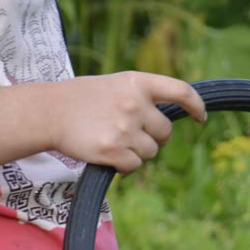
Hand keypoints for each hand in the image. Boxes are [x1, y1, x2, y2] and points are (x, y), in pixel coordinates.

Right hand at [46, 72, 205, 173]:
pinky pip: (134, 166)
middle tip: (130, 134)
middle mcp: (135, 104)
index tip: (200, 118)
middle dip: (153, 138)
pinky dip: (125, 166)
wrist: (49, 111)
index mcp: (138, 82)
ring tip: (114, 141)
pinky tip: (110, 156)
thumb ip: (145, 96)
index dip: (196, 106)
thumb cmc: (86, 99)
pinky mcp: (113, 150)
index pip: (181, 91)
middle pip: (165, 132)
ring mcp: (124, 128)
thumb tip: (174, 117)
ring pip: (151, 152)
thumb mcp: (118, 85)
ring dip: (137, 152)